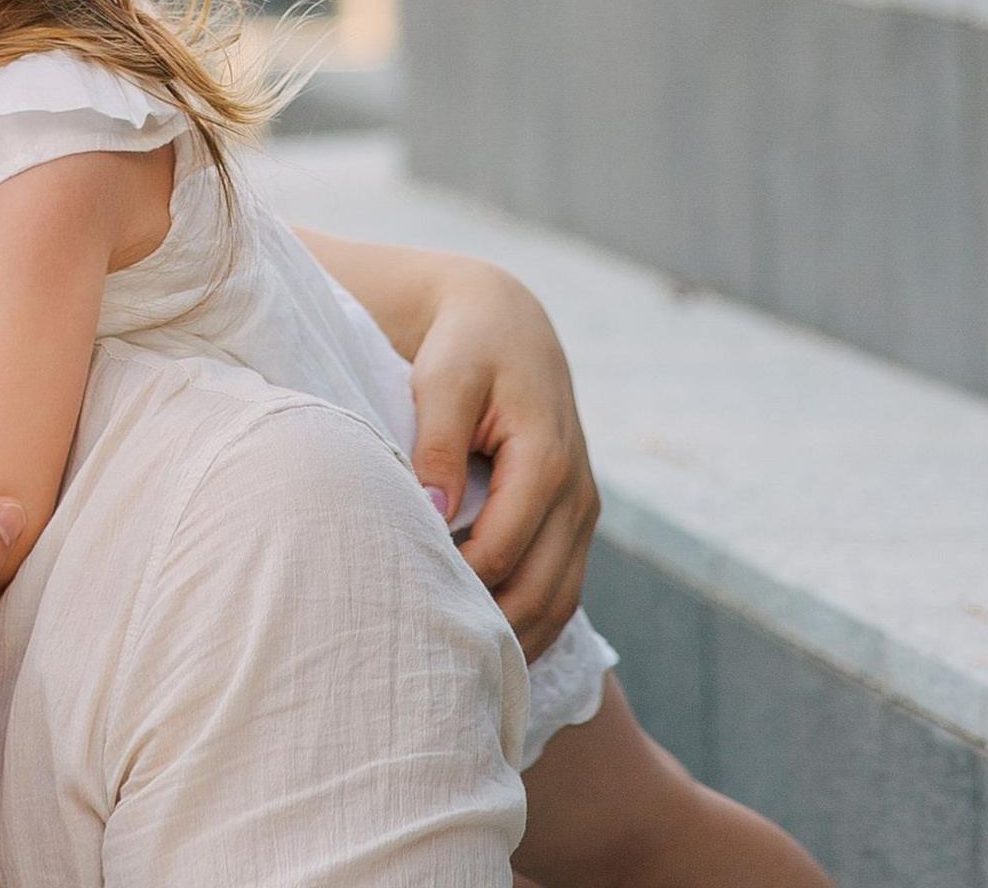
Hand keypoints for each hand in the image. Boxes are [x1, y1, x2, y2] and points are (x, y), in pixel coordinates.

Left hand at [406, 258, 599, 658]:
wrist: (507, 322)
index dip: (456, 585)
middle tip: (424, 654)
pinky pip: (560, 590)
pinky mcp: (574, 521)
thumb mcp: (443, 378)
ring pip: (557, 603)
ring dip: (513, 638)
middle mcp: (578, 495)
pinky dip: (529, 622)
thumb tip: (431, 515)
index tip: (404, 600)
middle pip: (538, 593)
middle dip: (487, 629)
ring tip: (453, 666)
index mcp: (547, 460)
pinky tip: (487, 644)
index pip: (503, 552)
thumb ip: (436, 443)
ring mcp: (583, 513)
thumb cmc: (466, 347)